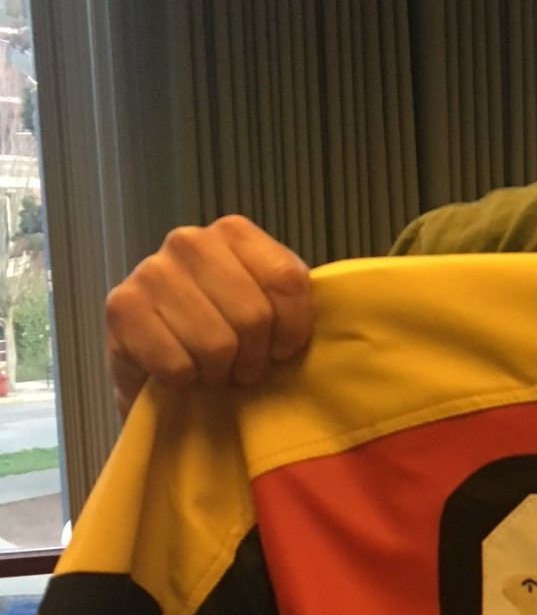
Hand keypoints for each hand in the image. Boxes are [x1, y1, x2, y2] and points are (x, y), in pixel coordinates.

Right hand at [105, 215, 313, 418]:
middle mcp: (190, 241)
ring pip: (216, 343)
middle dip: (253, 358)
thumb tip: (337, 312)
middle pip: (253, 315)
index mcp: (235, 233)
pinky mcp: (120, 307)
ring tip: (209, 369)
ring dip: (217, 373)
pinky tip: (178, 372)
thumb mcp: (270, 311)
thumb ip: (293, 301)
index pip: (287, 281)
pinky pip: (176, 363)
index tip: (282, 350)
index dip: (293, 331)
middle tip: (239, 367)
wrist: (159, 371)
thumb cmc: (225, 339)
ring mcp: (151, 270)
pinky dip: (184, 381)